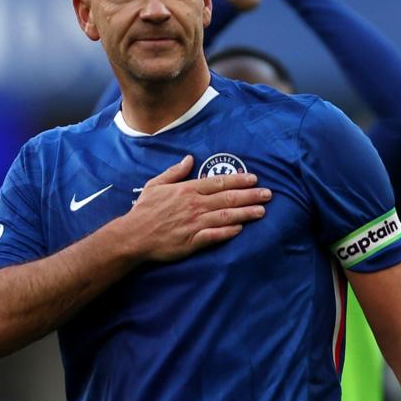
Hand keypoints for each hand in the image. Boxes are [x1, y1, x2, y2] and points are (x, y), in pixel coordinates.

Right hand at [128, 155, 269, 261]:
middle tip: (268, 194)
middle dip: (250, 195)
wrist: (133, 236)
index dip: (238, 180)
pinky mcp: (192, 241)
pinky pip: (214, 236)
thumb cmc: (144, 210)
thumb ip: (174, 172)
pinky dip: (228, 232)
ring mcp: (194, 223)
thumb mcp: (155, 184)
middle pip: (228, 198)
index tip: (254, 179)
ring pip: (225, 216)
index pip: (218, 182)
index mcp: (187, 190)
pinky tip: (241, 229)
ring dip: (245, 213)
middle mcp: (194, 205)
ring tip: (261, 211)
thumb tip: (189, 159)